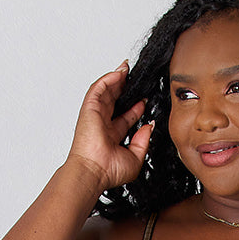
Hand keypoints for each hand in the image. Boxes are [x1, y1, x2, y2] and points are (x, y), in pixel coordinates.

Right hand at [66, 58, 152, 190]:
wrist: (95, 171)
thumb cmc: (109, 171)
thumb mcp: (136, 158)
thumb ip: (144, 141)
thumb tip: (149, 126)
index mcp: (112, 136)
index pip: (125, 117)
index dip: (135, 107)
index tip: (145, 100)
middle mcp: (103, 124)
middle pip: (114, 100)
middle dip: (124, 88)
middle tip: (135, 78)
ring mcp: (95, 115)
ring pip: (106, 91)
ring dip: (116, 78)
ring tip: (127, 68)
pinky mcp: (90, 108)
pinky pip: (99, 88)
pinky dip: (109, 78)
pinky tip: (120, 73)